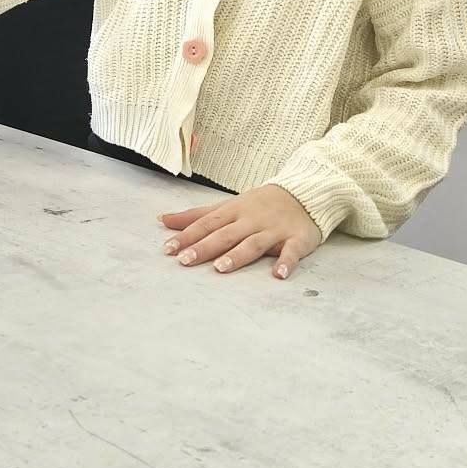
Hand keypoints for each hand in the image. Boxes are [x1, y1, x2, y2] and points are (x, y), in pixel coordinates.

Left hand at [159, 185, 320, 280]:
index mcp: (234, 211)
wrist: (303, 193)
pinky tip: (279, 274)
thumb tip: (163, 220)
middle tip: (185, 260)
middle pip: (226, 234)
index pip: (207, 223)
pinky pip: (292, 251)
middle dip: (205, 247)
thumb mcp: (227, 206)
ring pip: (254, 243)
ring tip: (220, 268)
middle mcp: (251, 220)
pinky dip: (286, 262)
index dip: (187, 235)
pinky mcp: (297, 238)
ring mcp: (274, 229)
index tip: (168, 249)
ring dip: (237, 255)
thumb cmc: (259, 204)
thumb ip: (196, 215)